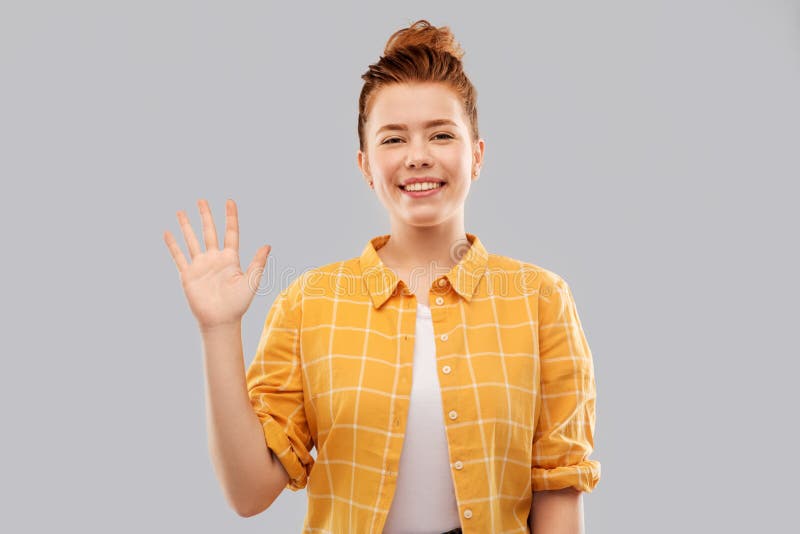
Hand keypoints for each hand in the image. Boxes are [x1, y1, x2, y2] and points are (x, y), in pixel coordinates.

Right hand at [163, 199, 270, 330]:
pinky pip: (179, 256)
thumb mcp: (251, 281)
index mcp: (230, 259)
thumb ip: (258, 263)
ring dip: (186, 226)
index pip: (231, 232)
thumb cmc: (238, 304)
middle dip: (205, 216)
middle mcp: (214, 259)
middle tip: (201, 200)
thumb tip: (268, 245)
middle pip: (209, 232)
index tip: (229, 201)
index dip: (230, 217)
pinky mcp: (188, 274)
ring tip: (180, 211)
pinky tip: (167, 232)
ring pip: (192, 240)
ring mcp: (200, 265)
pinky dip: (172, 244)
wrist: (220, 320)